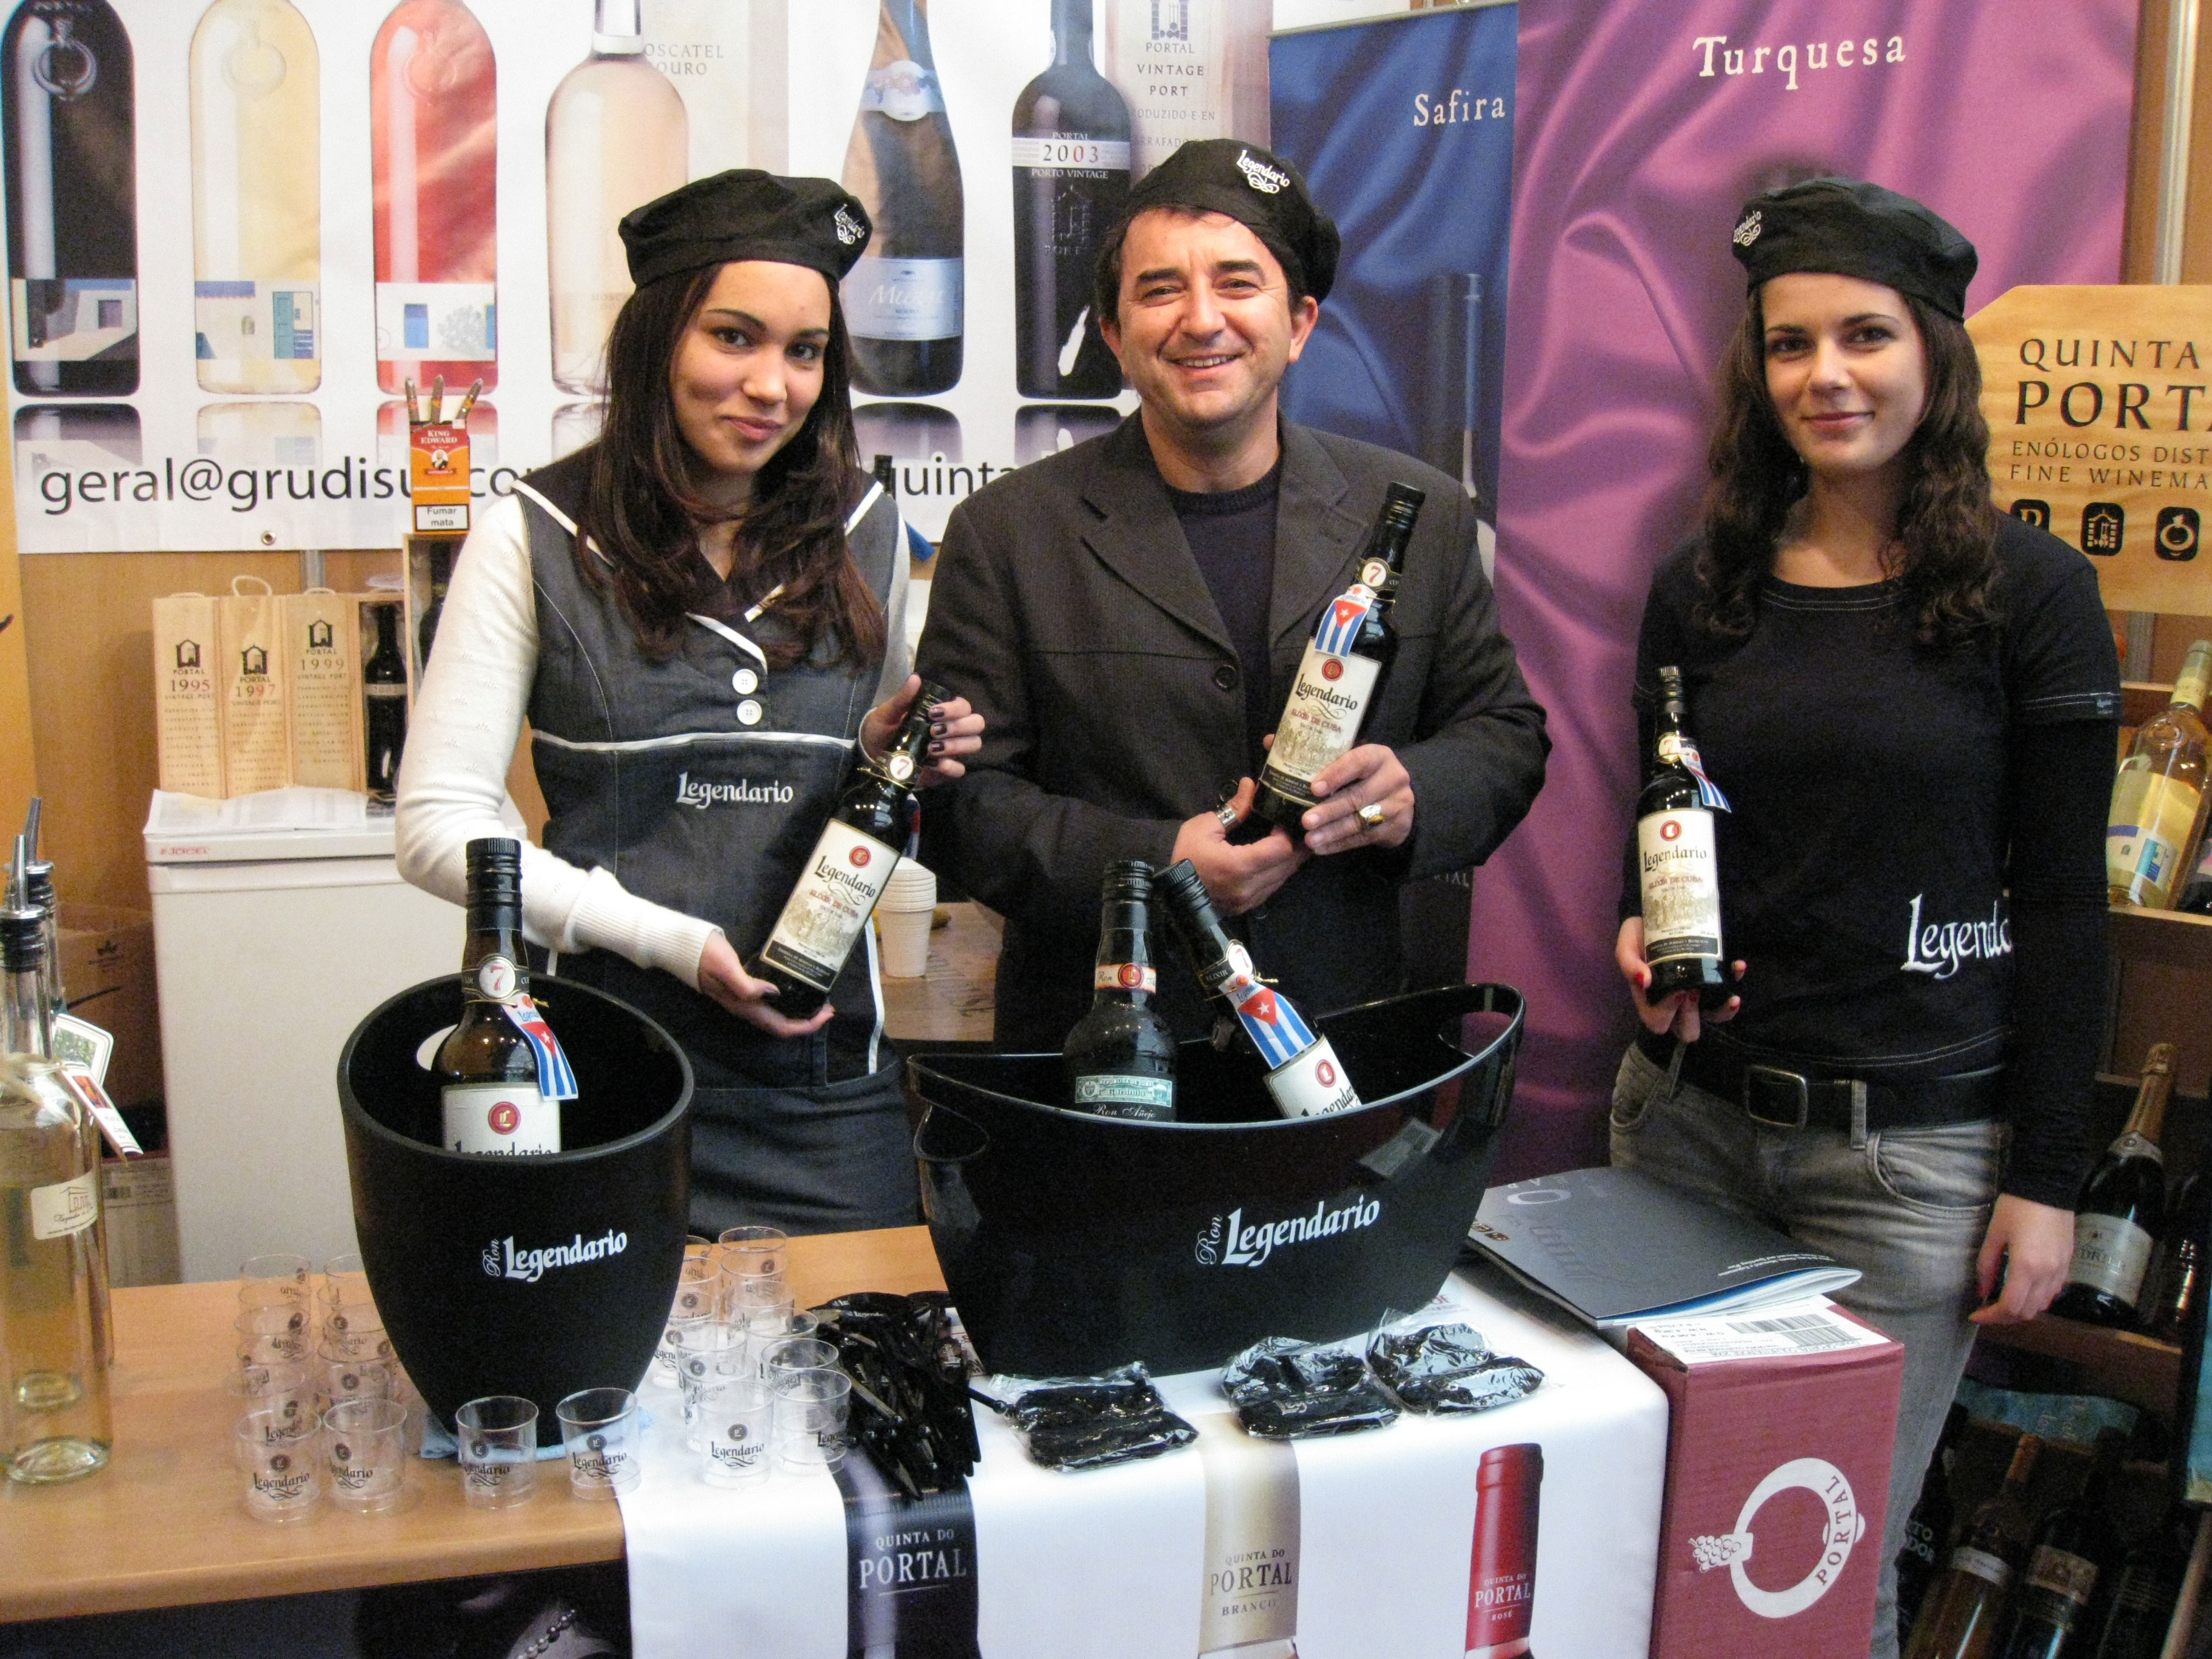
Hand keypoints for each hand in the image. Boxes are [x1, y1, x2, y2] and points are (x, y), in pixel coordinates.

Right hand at [695, 933, 834, 1038]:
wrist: (680, 947)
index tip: (827, 1014)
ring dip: (798, 1012)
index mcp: (744, 1006)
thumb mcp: (726, 966)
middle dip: (807, 1021)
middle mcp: (744, 1008)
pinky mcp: (740, 990)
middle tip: (828, 1007)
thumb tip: (774, 993)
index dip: (806, 1026)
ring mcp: (741, 1000)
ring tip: (816, 999)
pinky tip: (793, 987)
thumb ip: (746, 984)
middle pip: (781, 1026)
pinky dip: (786, 1001)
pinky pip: (768, 1004)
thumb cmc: (704, 954)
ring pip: (775, 1016)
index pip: (781, 1027)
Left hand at [860, 674, 982, 787]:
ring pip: (974, 744)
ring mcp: (952, 751)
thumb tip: (915, 678)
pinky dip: (950, 767)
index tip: (932, 713)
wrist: (871, 753)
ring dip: (956, 745)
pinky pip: (960, 770)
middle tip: (933, 731)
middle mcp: (953, 730)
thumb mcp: (888, 713)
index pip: (964, 706)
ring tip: (930, 748)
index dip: (954, 709)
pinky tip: (932, 764)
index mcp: (944, 712)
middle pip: (977, 724)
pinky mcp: (945, 771)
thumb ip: (903, 698)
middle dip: (959, 727)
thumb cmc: (884, 728)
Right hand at [1168, 778, 1305, 915]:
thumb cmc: (1184, 853)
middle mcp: (1248, 888)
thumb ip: (1235, 808)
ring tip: (1291, 842)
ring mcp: (1248, 902)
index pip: (1281, 849)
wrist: (1166, 887)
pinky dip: (1277, 873)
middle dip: (1296, 846)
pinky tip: (1275, 860)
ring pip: (1282, 879)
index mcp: (1239, 866)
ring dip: (1290, 861)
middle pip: (1287, 866)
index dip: (1287, 833)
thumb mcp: (1206, 826)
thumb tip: (1251, 784)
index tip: (1282, 819)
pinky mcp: (1245, 908)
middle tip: (1296, 828)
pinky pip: (1271, 889)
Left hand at [1299, 743, 1414, 853]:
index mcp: (1379, 757)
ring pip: (1361, 821)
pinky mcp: (1398, 827)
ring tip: (1311, 839)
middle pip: (1357, 796)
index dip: (1335, 775)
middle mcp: (1394, 778)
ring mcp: (1398, 804)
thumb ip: (1333, 763)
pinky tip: (1322, 848)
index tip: (1314, 789)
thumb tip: (1290, 765)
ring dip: (1332, 832)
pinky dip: (1340, 844)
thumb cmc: (1366, 776)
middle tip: (1306, 821)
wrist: (1398, 797)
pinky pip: (1365, 838)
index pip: (1358, 762)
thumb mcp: (1356, 763)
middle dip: (1329, 810)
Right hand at [1615, 916, 1742, 1041]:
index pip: (1658, 1023)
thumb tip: (1643, 980)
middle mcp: (1675, 1005)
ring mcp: (1697, 997)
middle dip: (1692, 1014)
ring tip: (1728, 994)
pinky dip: (1735, 981)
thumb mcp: (1626, 946)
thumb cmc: (1638, 937)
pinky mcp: (1713, 982)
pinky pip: (1729, 993)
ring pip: (1714, 1018)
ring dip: (1723, 1009)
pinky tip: (1737, 965)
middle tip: (1691, 989)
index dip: (1667, 1012)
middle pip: (1687, 1031)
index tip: (1674, 989)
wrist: (1658, 915)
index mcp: (1651, 1002)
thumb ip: (1629, 964)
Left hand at [1969, 1195, 2074, 1324]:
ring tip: (2003, 1301)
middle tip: (1987, 1310)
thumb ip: (1986, 1265)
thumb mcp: (1994, 1234)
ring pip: (2042, 1305)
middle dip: (2004, 1317)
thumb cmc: (2016, 1206)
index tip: (1975, 1315)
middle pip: (2027, 1312)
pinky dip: (2037, 1298)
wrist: (2048, 1187)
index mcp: (2027, 1267)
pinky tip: (2023, 1288)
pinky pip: (2053, 1292)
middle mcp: (2047, 1274)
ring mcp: (2061, 1270)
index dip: (1991, 1317)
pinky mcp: (2068, 1264)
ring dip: (2022, 1309)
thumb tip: (1981, 1291)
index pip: (2010, 1307)